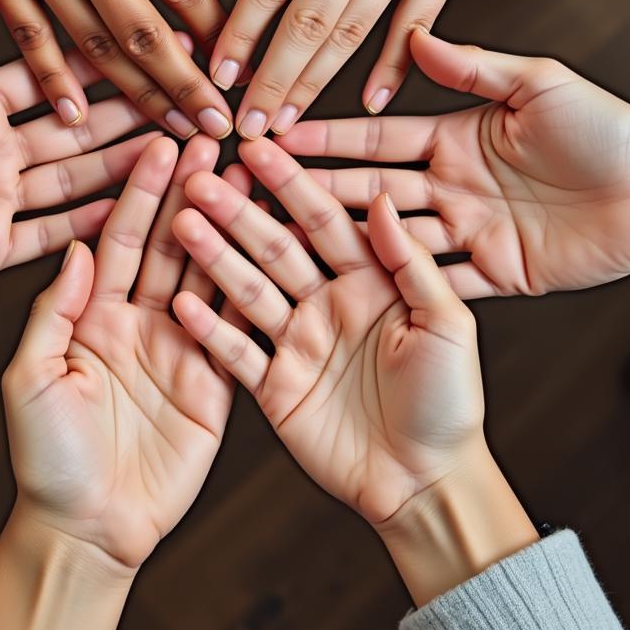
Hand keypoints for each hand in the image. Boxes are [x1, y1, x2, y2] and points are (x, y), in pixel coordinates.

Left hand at [0, 0, 155, 307]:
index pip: (51, 75)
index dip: (98, 60)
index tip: (145, 41)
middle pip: (78, 125)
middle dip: (130, 109)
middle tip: (181, 94)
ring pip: (78, 175)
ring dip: (125, 161)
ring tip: (175, 143)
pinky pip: (54, 232)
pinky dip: (95, 221)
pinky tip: (135, 204)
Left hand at [1, 136, 249, 568]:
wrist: (90, 529)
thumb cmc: (47, 460)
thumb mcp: (32, 380)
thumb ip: (54, 314)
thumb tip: (78, 249)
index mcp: (92, 313)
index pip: (121, 237)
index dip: (140, 192)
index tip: (159, 143)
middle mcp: (139, 320)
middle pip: (171, 244)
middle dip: (191, 192)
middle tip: (215, 141)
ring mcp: (180, 347)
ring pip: (210, 276)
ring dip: (230, 229)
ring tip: (253, 178)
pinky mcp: (216, 381)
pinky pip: (236, 330)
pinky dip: (253, 290)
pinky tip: (273, 248)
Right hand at [171, 138, 484, 528]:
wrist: (427, 482)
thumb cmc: (451, 404)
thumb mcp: (447, 325)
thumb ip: (410, 263)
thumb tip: (381, 199)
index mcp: (371, 281)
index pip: (324, 220)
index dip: (292, 184)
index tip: (260, 146)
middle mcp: (328, 303)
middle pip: (276, 248)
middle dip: (239, 212)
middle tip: (201, 177)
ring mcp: (298, 343)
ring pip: (248, 291)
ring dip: (215, 259)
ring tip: (181, 224)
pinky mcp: (275, 386)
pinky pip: (236, 353)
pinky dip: (209, 330)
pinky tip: (178, 302)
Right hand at [278, 29, 629, 296]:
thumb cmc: (611, 132)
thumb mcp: (539, 85)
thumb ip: (475, 67)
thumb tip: (418, 35)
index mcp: (457, 140)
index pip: (375, 141)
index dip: (325, 140)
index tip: (276, 136)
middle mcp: (452, 188)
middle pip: (366, 191)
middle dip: (310, 190)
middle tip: (254, 190)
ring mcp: (466, 234)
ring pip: (388, 240)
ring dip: (336, 242)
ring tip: (280, 242)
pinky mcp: (491, 277)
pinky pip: (433, 284)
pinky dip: (394, 287)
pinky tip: (347, 292)